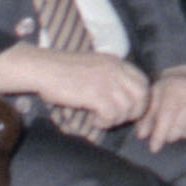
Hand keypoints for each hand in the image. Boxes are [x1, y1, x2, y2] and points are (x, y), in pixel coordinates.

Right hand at [0, 43, 148, 134]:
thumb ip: (110, 77)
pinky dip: (105, 122)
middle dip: (134, 112)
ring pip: (127, 108)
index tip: (127, 109)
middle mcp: (116, 70)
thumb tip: (123, 98)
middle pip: (142, 95)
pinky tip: (94, 121)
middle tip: (116, 119)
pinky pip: (112, 115)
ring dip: (116, 119)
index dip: (140, 99)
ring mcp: (107, 81)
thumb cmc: (61, 71)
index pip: (143, 81)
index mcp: (116, 62)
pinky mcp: (95, 94)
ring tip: (101, 120)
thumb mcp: (93, 67)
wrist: (42, 69)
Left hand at [133, 66, 185, 147]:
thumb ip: (145, 118)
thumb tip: (142, 135)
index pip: (167, 115)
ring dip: (183, 134)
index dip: (159, 134)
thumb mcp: (153, 100)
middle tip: (166, 135)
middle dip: (170, 136)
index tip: (153, 148)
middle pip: (180, 126)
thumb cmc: (168, 92)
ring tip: (178, 128)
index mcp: (174, 88)